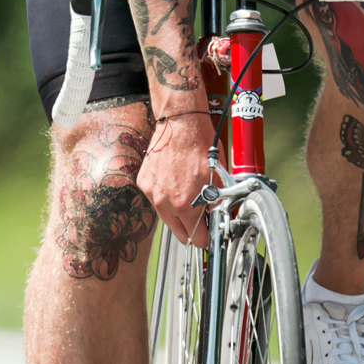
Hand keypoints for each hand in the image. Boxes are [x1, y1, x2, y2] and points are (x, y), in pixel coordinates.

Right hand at [136, 108, 214, 245]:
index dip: (204, 237)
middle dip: (191, 229)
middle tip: (199, 219)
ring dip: (177, 212)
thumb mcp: (218, 179)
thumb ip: (217, 203)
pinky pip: (156, 199)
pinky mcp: (144, 182)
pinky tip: (174, 183)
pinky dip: (165, 196)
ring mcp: (151, 193)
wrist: (181, 125)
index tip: (207, 233)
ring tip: (186, 197)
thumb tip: (218, 216)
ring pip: (166, 216)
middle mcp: (164, 202)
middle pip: (178, 232)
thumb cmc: (200, 147)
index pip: (195, 238)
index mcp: (184, 205)